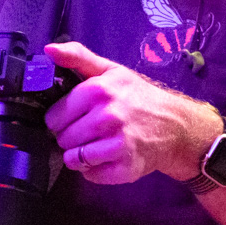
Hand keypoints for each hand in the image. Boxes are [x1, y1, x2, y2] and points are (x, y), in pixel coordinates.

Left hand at [43, 41, 220, 184]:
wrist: (176, 126)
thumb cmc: (138, 97)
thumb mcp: (110, 70)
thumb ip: (77, 57)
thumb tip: (49, 49)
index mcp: (98, 91)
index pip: (54, 116)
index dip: (60, 119)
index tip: (73, 117)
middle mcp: (107, 117)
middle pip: (62, 138)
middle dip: (70, 137)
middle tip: (87, 131)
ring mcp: (117, 144)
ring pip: (73, 158)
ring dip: (79, 155)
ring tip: (95, 144)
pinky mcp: (125, 168)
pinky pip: (91, 175)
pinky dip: (94, 170)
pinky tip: (106, 157)